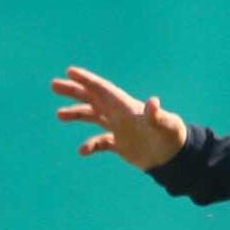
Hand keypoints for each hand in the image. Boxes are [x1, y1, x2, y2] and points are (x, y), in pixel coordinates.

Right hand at [50, 65, 187, 170]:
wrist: (175, 157)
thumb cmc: (173, 137)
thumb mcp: (166, 124)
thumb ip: (157, 115)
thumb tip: (153, 102)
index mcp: (126, 106)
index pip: (103, 89)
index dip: (87, 80)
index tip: (70, 71)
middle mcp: (120, 114)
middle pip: (93, 99)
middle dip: (74, 91)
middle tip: (54, 85)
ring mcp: (119, 129)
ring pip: (93, 117)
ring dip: (76, 114)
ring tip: (59, 114)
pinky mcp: (121, 144)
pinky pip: (101, 142)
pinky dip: (91, 145)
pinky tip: (83, 151)